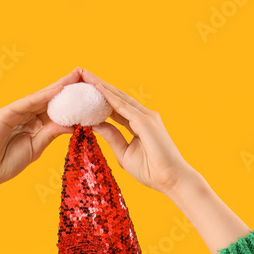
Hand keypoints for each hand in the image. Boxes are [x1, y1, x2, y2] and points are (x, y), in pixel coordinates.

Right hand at [0, 67, 82, 211]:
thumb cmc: (6, 163)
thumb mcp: (36, 148)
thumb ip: (51, 134)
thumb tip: (73, 125)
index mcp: (32, 124)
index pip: (54, 109)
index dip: (70, 101)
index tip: (88, 93)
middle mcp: (24, 115)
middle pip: (49, 98)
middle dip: (66, 87)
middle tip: (84, 74)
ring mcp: (15, 112)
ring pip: (40, 97)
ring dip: (57, 87)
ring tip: (75, 77)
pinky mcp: (6, 113)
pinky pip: (27, 103)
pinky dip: (42, 96)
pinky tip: (57, 90)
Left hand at [78, 69, 195, 197]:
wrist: (171, 179)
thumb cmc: (151, 170)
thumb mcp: (124, 153)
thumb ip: (112, 137)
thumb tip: (95, 125)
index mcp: (139, 124)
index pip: (116, 107)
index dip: (100, 98)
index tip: (84, 91)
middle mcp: (144, 116)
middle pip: (117, 97)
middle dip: (99, 85)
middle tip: (82, 74)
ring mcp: (146, 117)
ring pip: (120, 98)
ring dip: (102, 86)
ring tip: (86, 75)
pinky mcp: (146, 122)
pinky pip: (124, 107)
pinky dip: (110, 97)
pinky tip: (98, 89)